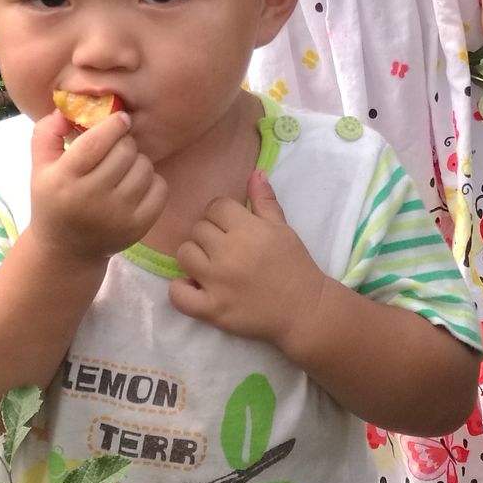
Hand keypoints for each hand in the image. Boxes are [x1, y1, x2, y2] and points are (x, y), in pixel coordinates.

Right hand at [29, 107, 165, 264]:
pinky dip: (153, 180)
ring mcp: (117, 215)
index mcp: (64, 179)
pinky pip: (160, 188)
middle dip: (124, 142)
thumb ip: (47, 133)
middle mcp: (91, 198)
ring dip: (138, 160)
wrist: (67, 250)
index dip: (114, 124)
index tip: (120, 120)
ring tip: (125, 167)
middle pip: (124, 151)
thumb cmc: (53, 200)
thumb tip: (65, 111)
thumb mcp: (39, 167)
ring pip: (144, 167)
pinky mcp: (138, 227)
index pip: (97, 142)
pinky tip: (137, 184)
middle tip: (118, 147)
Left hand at [169, 170, 326, 346]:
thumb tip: (255, 173)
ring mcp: (218, 282)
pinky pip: (178, 294)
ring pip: (185, 254)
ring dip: (194, 258)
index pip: (215, 207)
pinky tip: (194, 287)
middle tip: (224, 249)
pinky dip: (181, 289)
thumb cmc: (294, 266)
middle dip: (209, 236)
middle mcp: (229, 253)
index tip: (231, 228)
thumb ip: (265, 201)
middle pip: (198, 229)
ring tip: (210, 266)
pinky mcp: (212, 309)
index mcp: (248, 229)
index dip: (221, 215)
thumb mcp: (283, 229)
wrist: (304, 309)